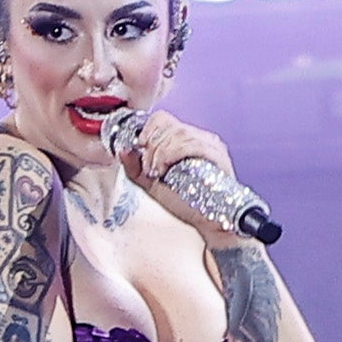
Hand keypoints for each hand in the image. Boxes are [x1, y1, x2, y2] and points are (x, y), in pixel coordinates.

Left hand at [117, 110, 238, 203]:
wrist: (207, 223)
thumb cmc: (184, 204)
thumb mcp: (151, 184)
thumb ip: (135, 168)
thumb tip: (124, 150)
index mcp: (186, 139)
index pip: (163, 118)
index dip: (148, 129)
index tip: (140, 146)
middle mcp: (201, 137)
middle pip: (170, 126)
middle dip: (152, 146)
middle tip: (149, 168)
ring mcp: (211, 145)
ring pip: (179, 133)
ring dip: (160, 152)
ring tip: (157, 172)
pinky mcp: (217, 155)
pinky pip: (191, 145)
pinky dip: (172, 155)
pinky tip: (166, 170)